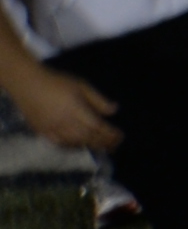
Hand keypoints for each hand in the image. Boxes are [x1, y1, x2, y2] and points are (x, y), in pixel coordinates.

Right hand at [3, 56, 121, 152]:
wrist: (27, 84)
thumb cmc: (57, 82)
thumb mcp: (82, 86)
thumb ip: (98, 100)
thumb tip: (114, 110)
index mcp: (76, 110)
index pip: (97, 127)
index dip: (110, 134)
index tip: (120, 136)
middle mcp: (65, 122)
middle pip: (88, 137)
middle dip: (103, 143)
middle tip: (114, 145)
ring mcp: (52, 129)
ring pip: (74, 142)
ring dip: (90, 145)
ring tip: (101, 147)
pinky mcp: (42, 131)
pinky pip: (59, 143)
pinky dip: (72, 146)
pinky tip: (79, 145)